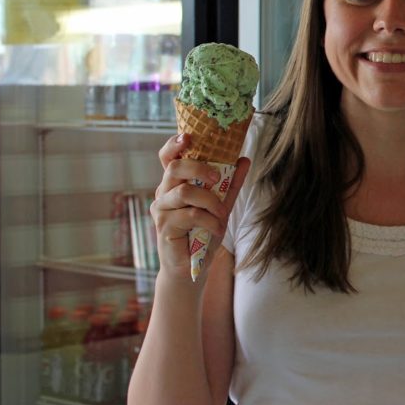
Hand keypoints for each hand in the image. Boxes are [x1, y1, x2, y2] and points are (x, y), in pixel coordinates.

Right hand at [151, 133, 250, 279]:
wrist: (192, 267)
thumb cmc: (202, 233)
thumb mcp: (221, 205)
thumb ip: (230, 183)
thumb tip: (243, 159)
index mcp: (175, 183)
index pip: (168, 157)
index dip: (174, 144)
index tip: (189, 136)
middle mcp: (164, 192)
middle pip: (174, 168)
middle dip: (199, 168)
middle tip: (216, 177)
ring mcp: (161, 209)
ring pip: (184, 192)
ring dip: (210, 201)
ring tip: (221, 214)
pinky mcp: (163, 227)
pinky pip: (189, 215)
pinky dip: (209, 220)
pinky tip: (217, 228)